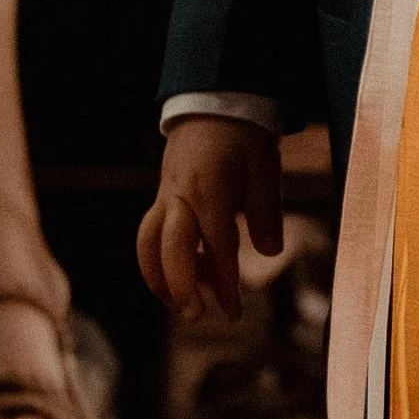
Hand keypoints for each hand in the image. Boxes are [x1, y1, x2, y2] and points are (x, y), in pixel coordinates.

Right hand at [137, 116, 282, 321]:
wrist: (215, 102)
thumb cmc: (245, 136)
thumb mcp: (266, 169)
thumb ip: (267, 213)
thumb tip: (270, 253)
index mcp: (209, 191)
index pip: (216, 248)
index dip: (224, 284)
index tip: (233, 313)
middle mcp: (179, 196)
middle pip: (168, 250)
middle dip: (179, 286)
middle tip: (195, 316)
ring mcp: (165, 196)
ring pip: (148, 244)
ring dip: (160, 278)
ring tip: (180, 304)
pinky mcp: (162, 197)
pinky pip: (151, 234)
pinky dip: (161, 260)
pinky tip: (188, 272)